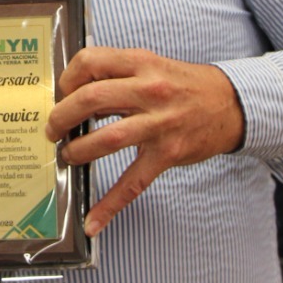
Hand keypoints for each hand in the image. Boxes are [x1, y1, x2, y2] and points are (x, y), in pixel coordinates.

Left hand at [45, 47, 243, 236]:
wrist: (229, 103)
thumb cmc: (182, 84)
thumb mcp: (150, 65)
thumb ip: (116, 74)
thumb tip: (73, 95)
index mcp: (140, 62)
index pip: (90, 62)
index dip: (67, 79)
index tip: (61, 94)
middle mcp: (149, 90)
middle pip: (90, 99)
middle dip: (61, 117)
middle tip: (53, 129)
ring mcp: (160, 123)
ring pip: (106, 139)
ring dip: (77, 151)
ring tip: (69, 155)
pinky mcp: (167, 153)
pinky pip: (133, 182)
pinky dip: (109, 204)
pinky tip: (92, 220)